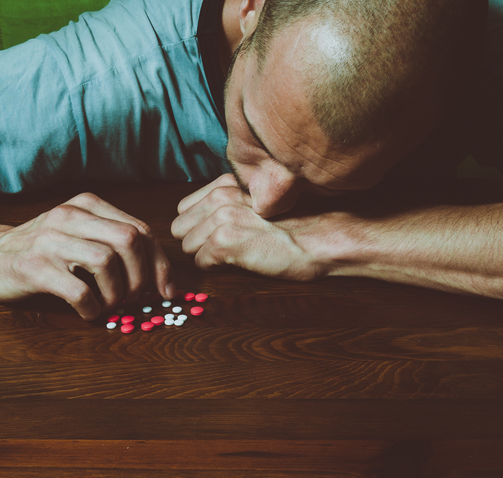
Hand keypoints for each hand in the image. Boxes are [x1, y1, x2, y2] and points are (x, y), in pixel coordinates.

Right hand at [0, 193, 174, 319]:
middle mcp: (70, 216)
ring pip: (107, 262)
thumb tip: (163, 280)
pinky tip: (89, 312)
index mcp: (88, 206)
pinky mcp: (34, 267)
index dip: (160, 263)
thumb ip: (116, 246)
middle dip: (142, 277)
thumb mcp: (80, 235)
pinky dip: (92, 307)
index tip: (168, 290)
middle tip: (135, 299)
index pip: (141, 230)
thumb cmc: (43, 251)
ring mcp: (51, 240)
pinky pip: (79, 290)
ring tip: (109, 306)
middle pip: (130, 240)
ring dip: (117, 293)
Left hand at [171, 174, 324, 280]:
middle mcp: (220, 197)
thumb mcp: (258, 201)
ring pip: (187, 246)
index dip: (197, 225)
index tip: (215, 233)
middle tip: (222, 248)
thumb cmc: (298, 224)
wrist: (321, 238)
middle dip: (196, 241)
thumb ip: (229, 203)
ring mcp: (221, 219)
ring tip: (234, 254)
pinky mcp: (224, 242)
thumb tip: (202, 222)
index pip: (184, 208)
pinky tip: (239, 261)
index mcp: (226, 184)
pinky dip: (216, 267)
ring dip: (206, 254)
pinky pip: (200, 262)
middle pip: (180, 227)